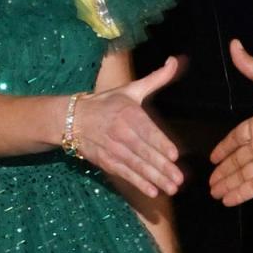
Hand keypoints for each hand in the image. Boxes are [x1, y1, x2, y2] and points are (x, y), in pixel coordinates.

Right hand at [75, 56, 184, 196]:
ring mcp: (112, 148)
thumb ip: (157, 78)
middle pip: (144, 152)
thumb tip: (175, 60)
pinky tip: (152, 191)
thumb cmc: (107, 102)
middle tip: (179, 179)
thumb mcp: (131, 89)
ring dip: (154, 178)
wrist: (72, 118)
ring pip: (136, 165)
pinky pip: (124, 174)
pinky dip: (138, 183)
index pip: (147, 131)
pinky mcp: (106, 161)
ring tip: (171, 188)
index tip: (174, 155)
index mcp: (128, 113)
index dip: (160, 144)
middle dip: (162, 167)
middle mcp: (120, 132)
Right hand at [208, 39, 252, 204]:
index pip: (239, 137)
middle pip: (240, 159)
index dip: (226, 147)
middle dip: (224, 170)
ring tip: (213, 192)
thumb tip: (234, 45)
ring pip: (244, 174)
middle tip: (209, 181)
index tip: (213, 157)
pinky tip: (226, 200)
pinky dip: (241, 194)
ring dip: (228, 183)